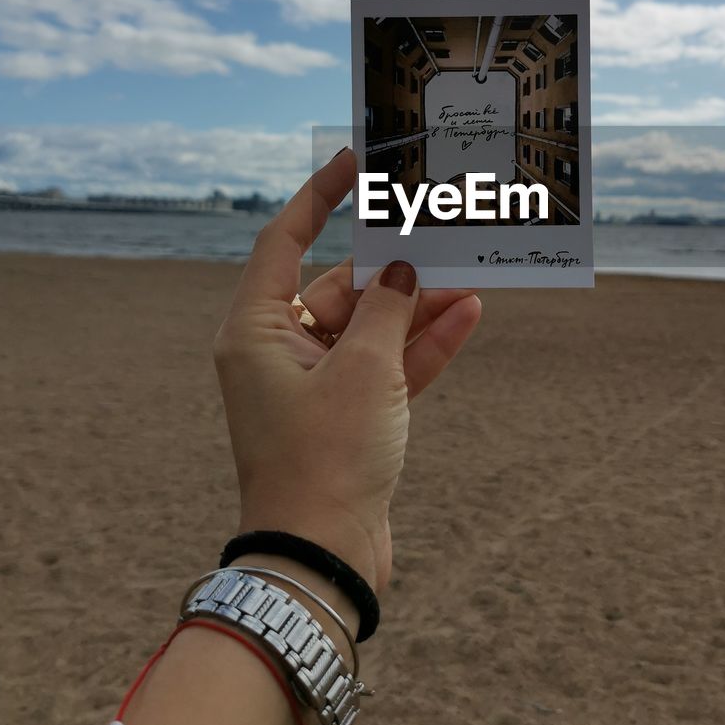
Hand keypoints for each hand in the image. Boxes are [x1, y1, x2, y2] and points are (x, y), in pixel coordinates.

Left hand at [212, 148, 481, 593]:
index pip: (284, 242)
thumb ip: (387, 307)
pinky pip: (389, 367)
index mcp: (256, 332)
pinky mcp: (350, 419)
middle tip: (436, 227)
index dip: (318, 197)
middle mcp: (281, 353)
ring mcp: (317, 388)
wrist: (323, 561)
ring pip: (372, 328)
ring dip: (418, 306)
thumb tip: (403, 268)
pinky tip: (467, 314)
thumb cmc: (326, 460)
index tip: (352, 162)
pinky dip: (423, 345)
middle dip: (392, 266)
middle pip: (340, 288)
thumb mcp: (364, 369)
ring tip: (468, 271)